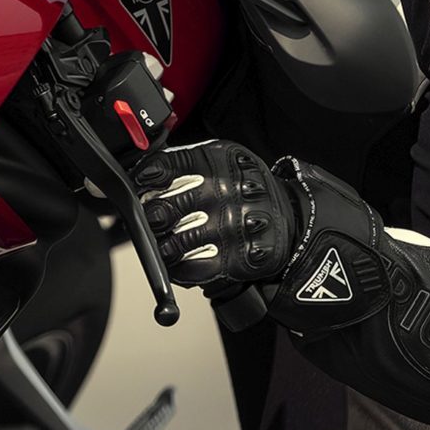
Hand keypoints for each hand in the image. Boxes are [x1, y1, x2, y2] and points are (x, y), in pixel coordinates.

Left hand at [133, 139, 294, 287]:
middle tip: (153, 219)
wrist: (291, 217)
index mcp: (219, 161)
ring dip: (163, 247)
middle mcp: (226, 191)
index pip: (166, 166)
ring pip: (175, 244)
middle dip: (150, 218)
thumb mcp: (222, 160)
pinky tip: (183, 261)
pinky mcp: (239, 258)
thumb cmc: (246, 188)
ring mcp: (233, 227)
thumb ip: (184, 162)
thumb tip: (141, 174)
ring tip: (166, 243)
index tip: (139, 187)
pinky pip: (193, 270)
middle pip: (165, 209)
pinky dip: (180, 269)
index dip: (144, 179)